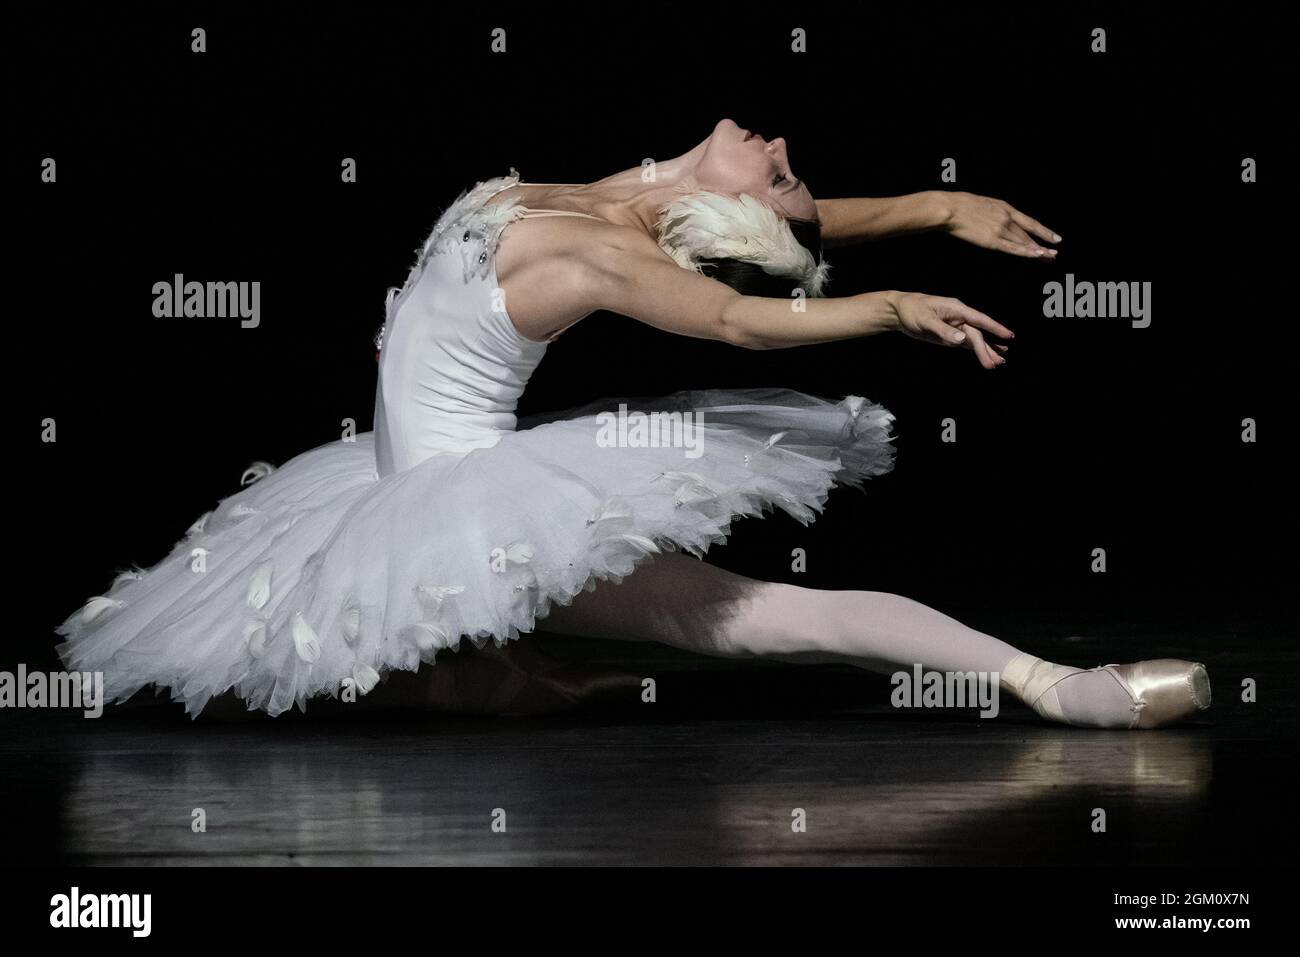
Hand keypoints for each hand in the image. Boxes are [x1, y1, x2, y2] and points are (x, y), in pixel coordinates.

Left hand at [891, 292, 1012, 368]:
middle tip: (996, 364)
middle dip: (986, 349)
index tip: (1008, 336)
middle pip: (977, 335)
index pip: (979, 320)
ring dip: (986, 351)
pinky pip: (966, 344)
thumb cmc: (912, 310)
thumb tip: (962, 339)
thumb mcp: (926, 320)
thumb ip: (943, 330)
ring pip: (974, 340)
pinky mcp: (949, 336)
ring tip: (1000, 362)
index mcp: (956, 309)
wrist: (900, 311)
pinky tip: (987, 356)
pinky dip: (976, 351)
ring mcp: (955, 327)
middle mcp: (959, 318)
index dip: (995, 328)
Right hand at [939, 191, 1060, 259]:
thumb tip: (992, 217)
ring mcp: (1001, 229)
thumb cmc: (959, 205)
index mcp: (1005, 207)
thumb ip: (992, 212)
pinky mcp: (992, 240)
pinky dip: (1026, 252)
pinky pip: (1013, 248)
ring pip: (1024, 242)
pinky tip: (1037, 255)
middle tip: (1054, 255)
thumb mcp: (982, 203)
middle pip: (1028, 235)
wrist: (949, 208)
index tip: (1054, 238)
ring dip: (1038, 251)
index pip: (1029, 222)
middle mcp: (1007, 218)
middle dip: (1043, 245)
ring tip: (1050, 258)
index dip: (1043, 231)